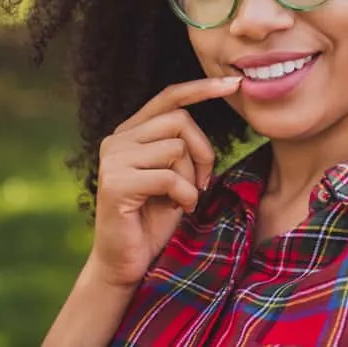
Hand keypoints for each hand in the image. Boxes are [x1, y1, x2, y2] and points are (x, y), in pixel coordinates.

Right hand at [87, 76, 241, 288]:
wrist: (125, 262)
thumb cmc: (155, 218)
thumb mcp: (174, 174)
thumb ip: (183, 144)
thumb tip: (217, 109)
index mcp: (130, 132)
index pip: (169, 96)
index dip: (202, 88)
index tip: (234, 83)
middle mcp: (116, 139)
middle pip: (179, 120)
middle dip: (203, 152)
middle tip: (202, 183)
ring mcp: (113, 160)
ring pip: (176, 148)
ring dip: (191, 179)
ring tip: (182, 200)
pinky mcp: (115, 184)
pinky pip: (169, 177)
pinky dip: (184, 197)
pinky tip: (176, 210)